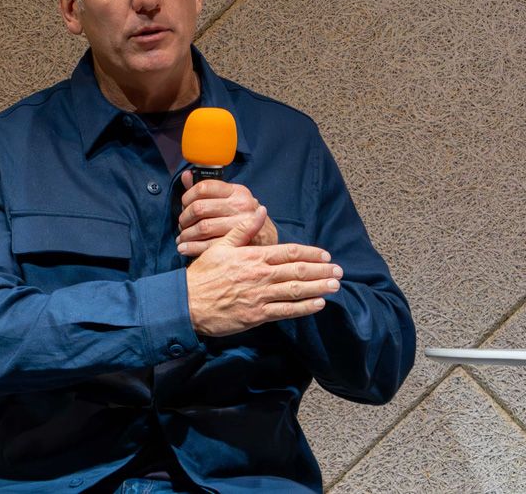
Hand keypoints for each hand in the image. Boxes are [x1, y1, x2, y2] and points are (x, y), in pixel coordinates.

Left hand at [176, 170, 277, 255]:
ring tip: (182, 238)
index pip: (204, 187)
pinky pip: (208, 245)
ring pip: (202, 227)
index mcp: (236, 191)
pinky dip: (192, 247)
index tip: (184, 205)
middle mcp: (240, 205)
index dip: (187, 196)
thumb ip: (207, 189)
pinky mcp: (238, 242)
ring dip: (186, 234)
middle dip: (184, 218)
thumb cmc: (244, 216)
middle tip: (182, 224)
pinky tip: (185, 248)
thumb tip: (186, 176)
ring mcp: (240, 224)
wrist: (267, 237)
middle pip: (199, 208)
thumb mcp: (231, 198)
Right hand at [186, 207, 341, 336]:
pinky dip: (304, 307)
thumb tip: (260, 211)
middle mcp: (260, 275)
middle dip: (321, 270)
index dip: (310, 253)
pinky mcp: (258, 315)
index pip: (288, 252)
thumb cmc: (203, 274)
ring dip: (318, 287)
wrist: (187, 304)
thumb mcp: (221, 245)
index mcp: (253, 256)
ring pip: (296, 290)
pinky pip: (286, 311)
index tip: (326, 254)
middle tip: (339, 271)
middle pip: (297, 271)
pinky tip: (318, 304)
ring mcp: (260, 296)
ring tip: (335, 285)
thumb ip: (244, 229)